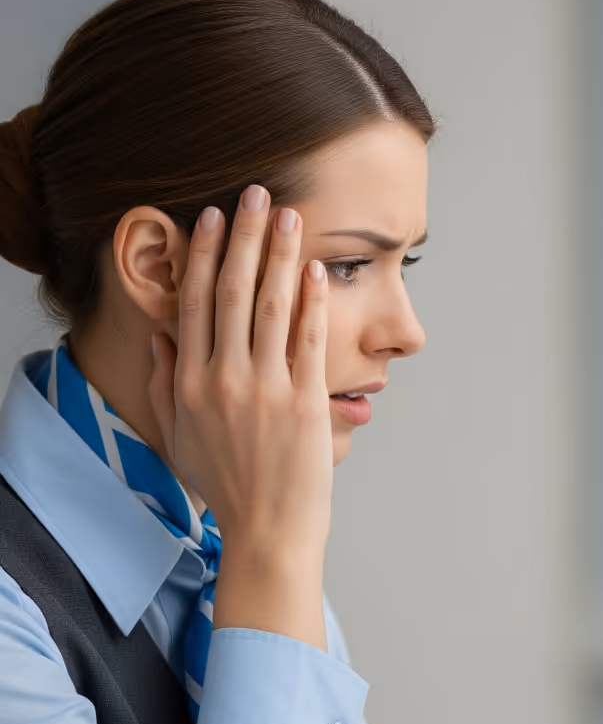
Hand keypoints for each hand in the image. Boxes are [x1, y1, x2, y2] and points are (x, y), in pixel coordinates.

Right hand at [147, 184, 331, 648]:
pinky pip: (308, 340)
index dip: (202, 253)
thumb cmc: (226, 487)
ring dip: (279, 254)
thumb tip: (165, 338)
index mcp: (189, 382)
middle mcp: (223, 378)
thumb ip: (166, 385)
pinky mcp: (305, 403)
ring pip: (269, 305)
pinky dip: (311, 300)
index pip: (192, 301)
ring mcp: (265, 389)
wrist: (268, 530)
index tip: (210, 216)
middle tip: (255, 193)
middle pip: (229, 290)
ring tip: (288, 215)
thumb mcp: (180, 437)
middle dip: (243, 236)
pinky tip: (315, 269)